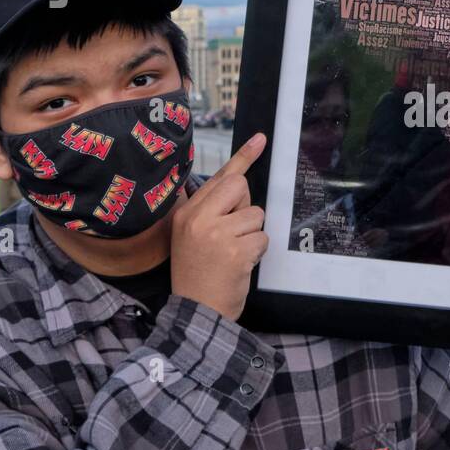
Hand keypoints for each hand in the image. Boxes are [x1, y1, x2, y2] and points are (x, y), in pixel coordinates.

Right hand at [171, 133, 268, 321]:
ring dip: (252, 235)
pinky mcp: (236, 251)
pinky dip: (256, 252)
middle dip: (245, 207)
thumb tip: (239, 183)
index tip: (260, 139)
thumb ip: (211, 209)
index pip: (219, 178)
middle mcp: (199, 219)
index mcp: (187, 213)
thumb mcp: (192, 236)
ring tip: (232, 253)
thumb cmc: (198, 272)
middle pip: (240, 187)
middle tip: (232, 232)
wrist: (197, 309)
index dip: (243, 157)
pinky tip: (239, 265)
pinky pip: (262, 237)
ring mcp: (217, 234)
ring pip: (256, 215)